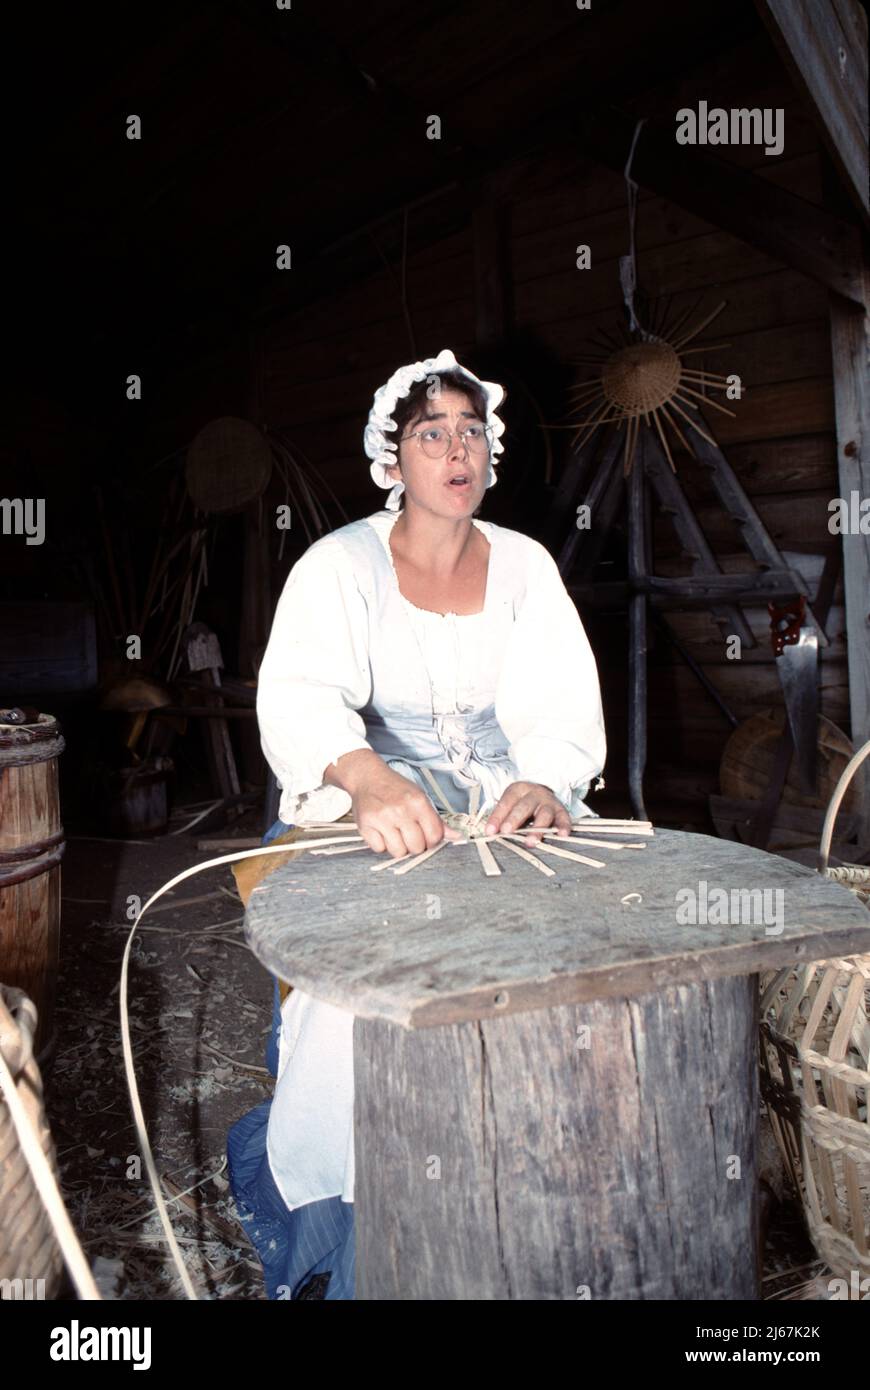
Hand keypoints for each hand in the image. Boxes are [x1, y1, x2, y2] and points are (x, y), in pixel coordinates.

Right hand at [347, 760, 461, 858]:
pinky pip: (379, 849)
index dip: (431, 840)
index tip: (425, 835)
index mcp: (418, 802)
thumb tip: (456, 836)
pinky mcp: (365, 825)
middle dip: (414, 844)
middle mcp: (400, 810)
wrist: (367, 777)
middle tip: (408, 833)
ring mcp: (382, 819)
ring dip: (398, 846)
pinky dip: (381, 844)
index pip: (434, 836)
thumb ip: (437, 820)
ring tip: (395, 832)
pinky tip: (381, 831)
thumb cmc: (395, 788)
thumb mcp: (420, 797)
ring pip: (398, 852)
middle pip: (416, 848)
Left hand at [484, 781, 571, 844]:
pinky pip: (564, 819)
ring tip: (531, 842)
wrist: (543, 793)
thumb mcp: (510, 804)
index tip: (490, 831)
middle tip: (506, 832)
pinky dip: (563, 827)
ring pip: (544, 814)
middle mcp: (535, 794)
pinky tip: (562, 835)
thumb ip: (501, 818)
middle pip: (524, 806)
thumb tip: (490, 834)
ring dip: (537, 829)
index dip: (497, 817)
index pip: (506, 802)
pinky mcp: (561, 811)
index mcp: (518, 790)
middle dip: (514, 820)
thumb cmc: (522, 803)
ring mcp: (549, 802)